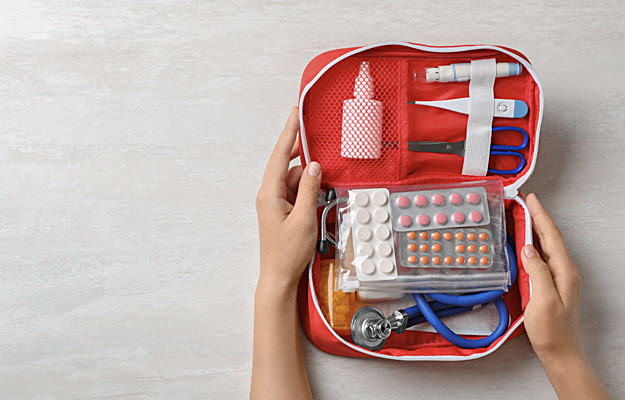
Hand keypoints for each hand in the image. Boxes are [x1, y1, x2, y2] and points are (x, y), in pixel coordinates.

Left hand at [255, 107, 321, 291]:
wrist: (279, 277)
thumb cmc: (288, 253)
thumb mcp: (305, 219)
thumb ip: (311, 190)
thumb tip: (314, 166)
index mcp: (270, 194)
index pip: (279, 156)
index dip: (288, 133)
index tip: (295, 114)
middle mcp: (270, 195)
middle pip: (288, 166)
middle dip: (305, 159)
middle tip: (320, 145)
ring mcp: (276, 203)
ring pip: (296, 180)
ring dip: (311, 182)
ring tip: (323, 194)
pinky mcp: (283, 211)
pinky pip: (297, 193)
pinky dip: (309, 192)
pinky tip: (320, 200)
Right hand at [522, 193, 582, 363]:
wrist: (559, 351)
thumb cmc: (552, 330)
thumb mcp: (543, 300)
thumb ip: (538, 272)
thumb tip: (529, 249)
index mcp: (565, 271)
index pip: (551, 236)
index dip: (540, 216)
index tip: (531, 200)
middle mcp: (564, 271)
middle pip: (549, 237)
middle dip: (536, 217)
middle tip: (522, 202)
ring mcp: (558, 277)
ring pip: (545, 245)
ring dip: (533, 229)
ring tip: (520, 216)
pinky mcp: (550, 283)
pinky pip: (540, 256)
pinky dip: (531, 244)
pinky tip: (523, 242)